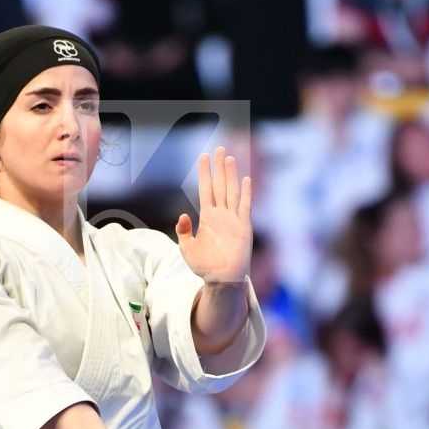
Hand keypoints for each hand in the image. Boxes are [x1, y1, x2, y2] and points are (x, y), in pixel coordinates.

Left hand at [176, 147, 252, 285]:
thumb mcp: (188, 250)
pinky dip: (246, 194)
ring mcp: (233, 220)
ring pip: (232, 192)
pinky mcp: (244, 228)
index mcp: (208, 217)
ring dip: (230, 175)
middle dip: (218, 167)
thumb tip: (183, 215)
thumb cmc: (205, 267)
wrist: (222, 280)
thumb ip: (184, 232)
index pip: (206, 189)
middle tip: (218, 148)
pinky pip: (245, 207)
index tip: (203, 156)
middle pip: (220, 185)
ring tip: (228, 158)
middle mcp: (221, 215)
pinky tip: (246, 180)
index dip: (204, 173)